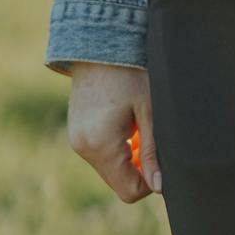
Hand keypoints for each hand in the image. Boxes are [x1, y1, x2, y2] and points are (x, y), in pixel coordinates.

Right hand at [66, 61, 162, 201]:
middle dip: (138, 168)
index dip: (150, 181)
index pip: (129, 191)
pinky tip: (124, 122)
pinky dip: (115, 147)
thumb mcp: (149, 110)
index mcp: (101, 145)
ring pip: (109, 168)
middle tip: (149, 136)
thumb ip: (153, 151)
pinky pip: (99, 154)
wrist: (98, 44)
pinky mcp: (75, 133)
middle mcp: (83, 148)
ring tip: (137, 125)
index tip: (159, 156)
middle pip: (118, 182)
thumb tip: (159, 186)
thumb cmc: (130, 72)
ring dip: (127, 157)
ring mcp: (76, 141)